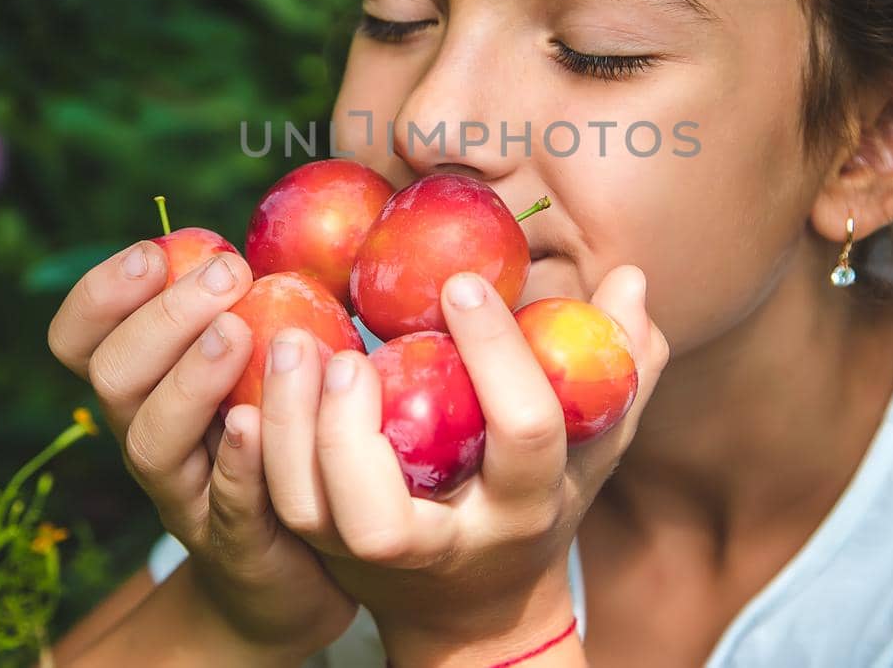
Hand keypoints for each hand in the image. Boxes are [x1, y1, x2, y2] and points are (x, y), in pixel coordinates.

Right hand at [47, 241, 357, 660]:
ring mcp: (186, 495)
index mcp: (144, 387)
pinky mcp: (236, 542)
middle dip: (162, 317)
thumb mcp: (262, 362)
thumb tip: (300, 214)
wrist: (302, 567)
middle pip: (111, 377)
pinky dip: (234, 462)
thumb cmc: (284, 437)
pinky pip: (222, 503)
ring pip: (150, 440)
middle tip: (229, 274)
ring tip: (236, 334)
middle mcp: (149, 437)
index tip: (161, 249)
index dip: (103, 291)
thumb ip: (261, 300)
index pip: (81, 336)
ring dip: (190, 378)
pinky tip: (255, 424)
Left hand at [259, 265, 668, 665]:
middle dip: (352, 432)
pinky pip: (278, 507)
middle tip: (349, 353)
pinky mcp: (325, 552)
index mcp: (526, 504)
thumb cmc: (542, 503)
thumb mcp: (593, 446)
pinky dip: (261, 447)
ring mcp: (375, 558)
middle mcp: (448, 543)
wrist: (479, 613)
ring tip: (292, 346)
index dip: (496, 356)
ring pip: (314, 514)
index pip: (524, 434)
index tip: (463, 284)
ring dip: (292, 430)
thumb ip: (622, 367)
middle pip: (385, 519)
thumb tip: (632, 278)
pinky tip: (260, 384)